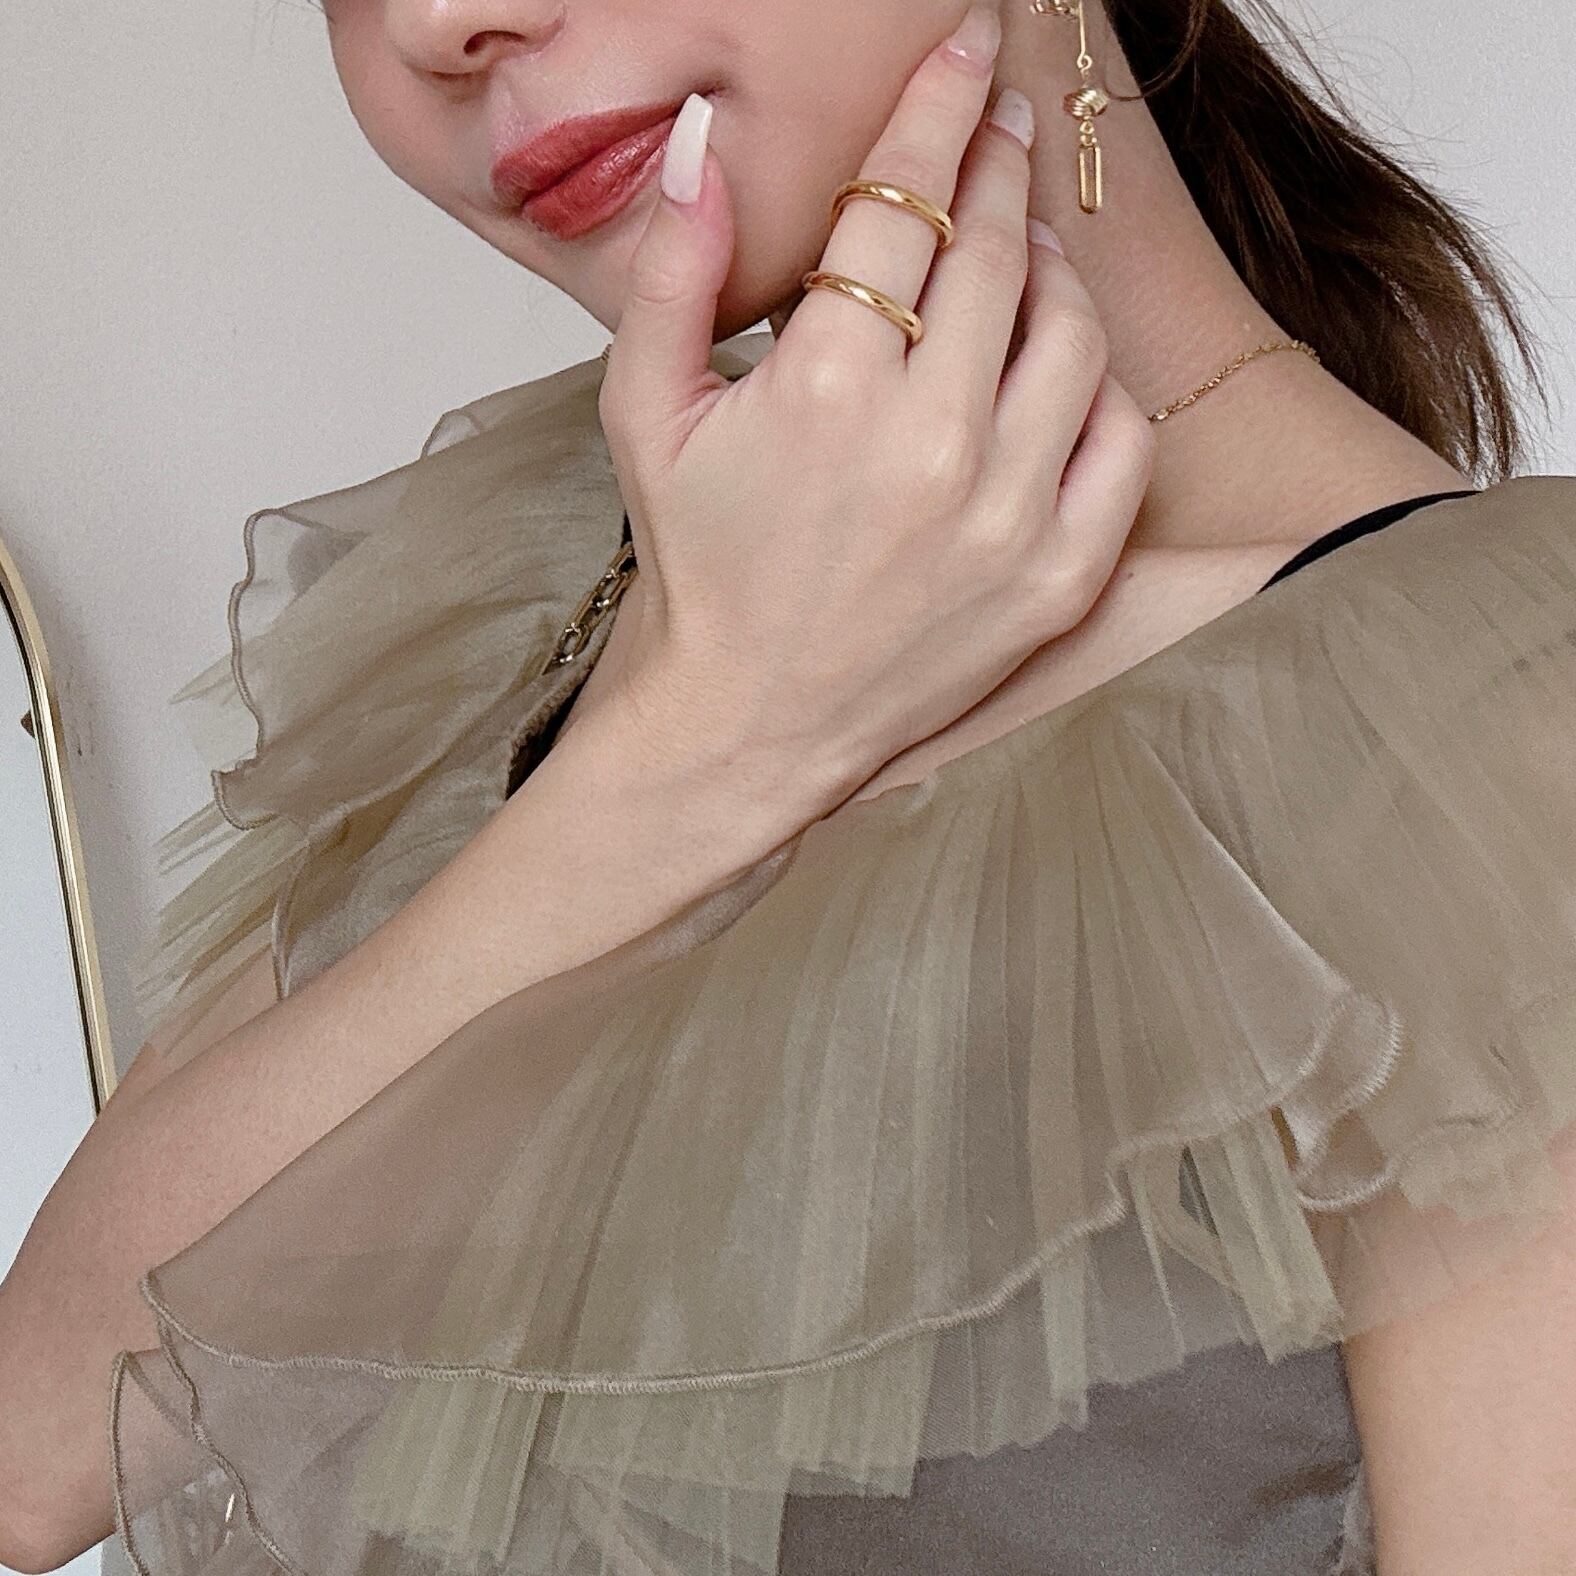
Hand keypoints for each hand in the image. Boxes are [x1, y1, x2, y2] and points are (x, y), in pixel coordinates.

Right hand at [591, 6, 1153, 819]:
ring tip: (1022, 249)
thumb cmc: (698, 574)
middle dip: (1001, 165)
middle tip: (1003, 126)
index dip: (939, 105)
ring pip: (1073, 334)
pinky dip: (1099, 387)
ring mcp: (1006, 515)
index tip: (967, 48)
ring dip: (1052, 269)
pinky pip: (1120, 442)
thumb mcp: (643, 416)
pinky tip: (1056, 370)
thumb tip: (700, 141)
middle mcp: (931, 444)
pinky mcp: (1054, 577)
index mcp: (828, 388)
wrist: (744, 726)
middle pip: (996, 249)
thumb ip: (673, 272)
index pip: (904, 198)